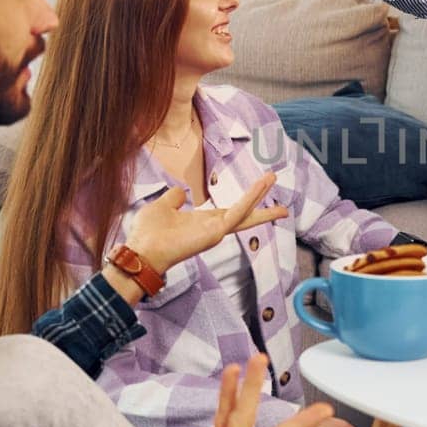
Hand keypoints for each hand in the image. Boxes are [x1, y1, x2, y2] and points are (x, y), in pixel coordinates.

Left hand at [125, 173, 287, 272]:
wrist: (142, 250)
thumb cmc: (148, 233)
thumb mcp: (162, 207)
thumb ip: (174, 198)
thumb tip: (181, 191)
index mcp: (202, 222)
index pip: (229, 212)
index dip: (244, 204)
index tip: (254, 201)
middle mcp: (213, 228)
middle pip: (244, 216)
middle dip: (263, 210)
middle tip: (285, 208)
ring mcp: (217, 231)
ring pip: (244, 211)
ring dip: (259, 194)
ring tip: (273, 176)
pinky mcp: (217, 231)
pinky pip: (238, 212)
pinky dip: (251, 197)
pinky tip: (262, 184)